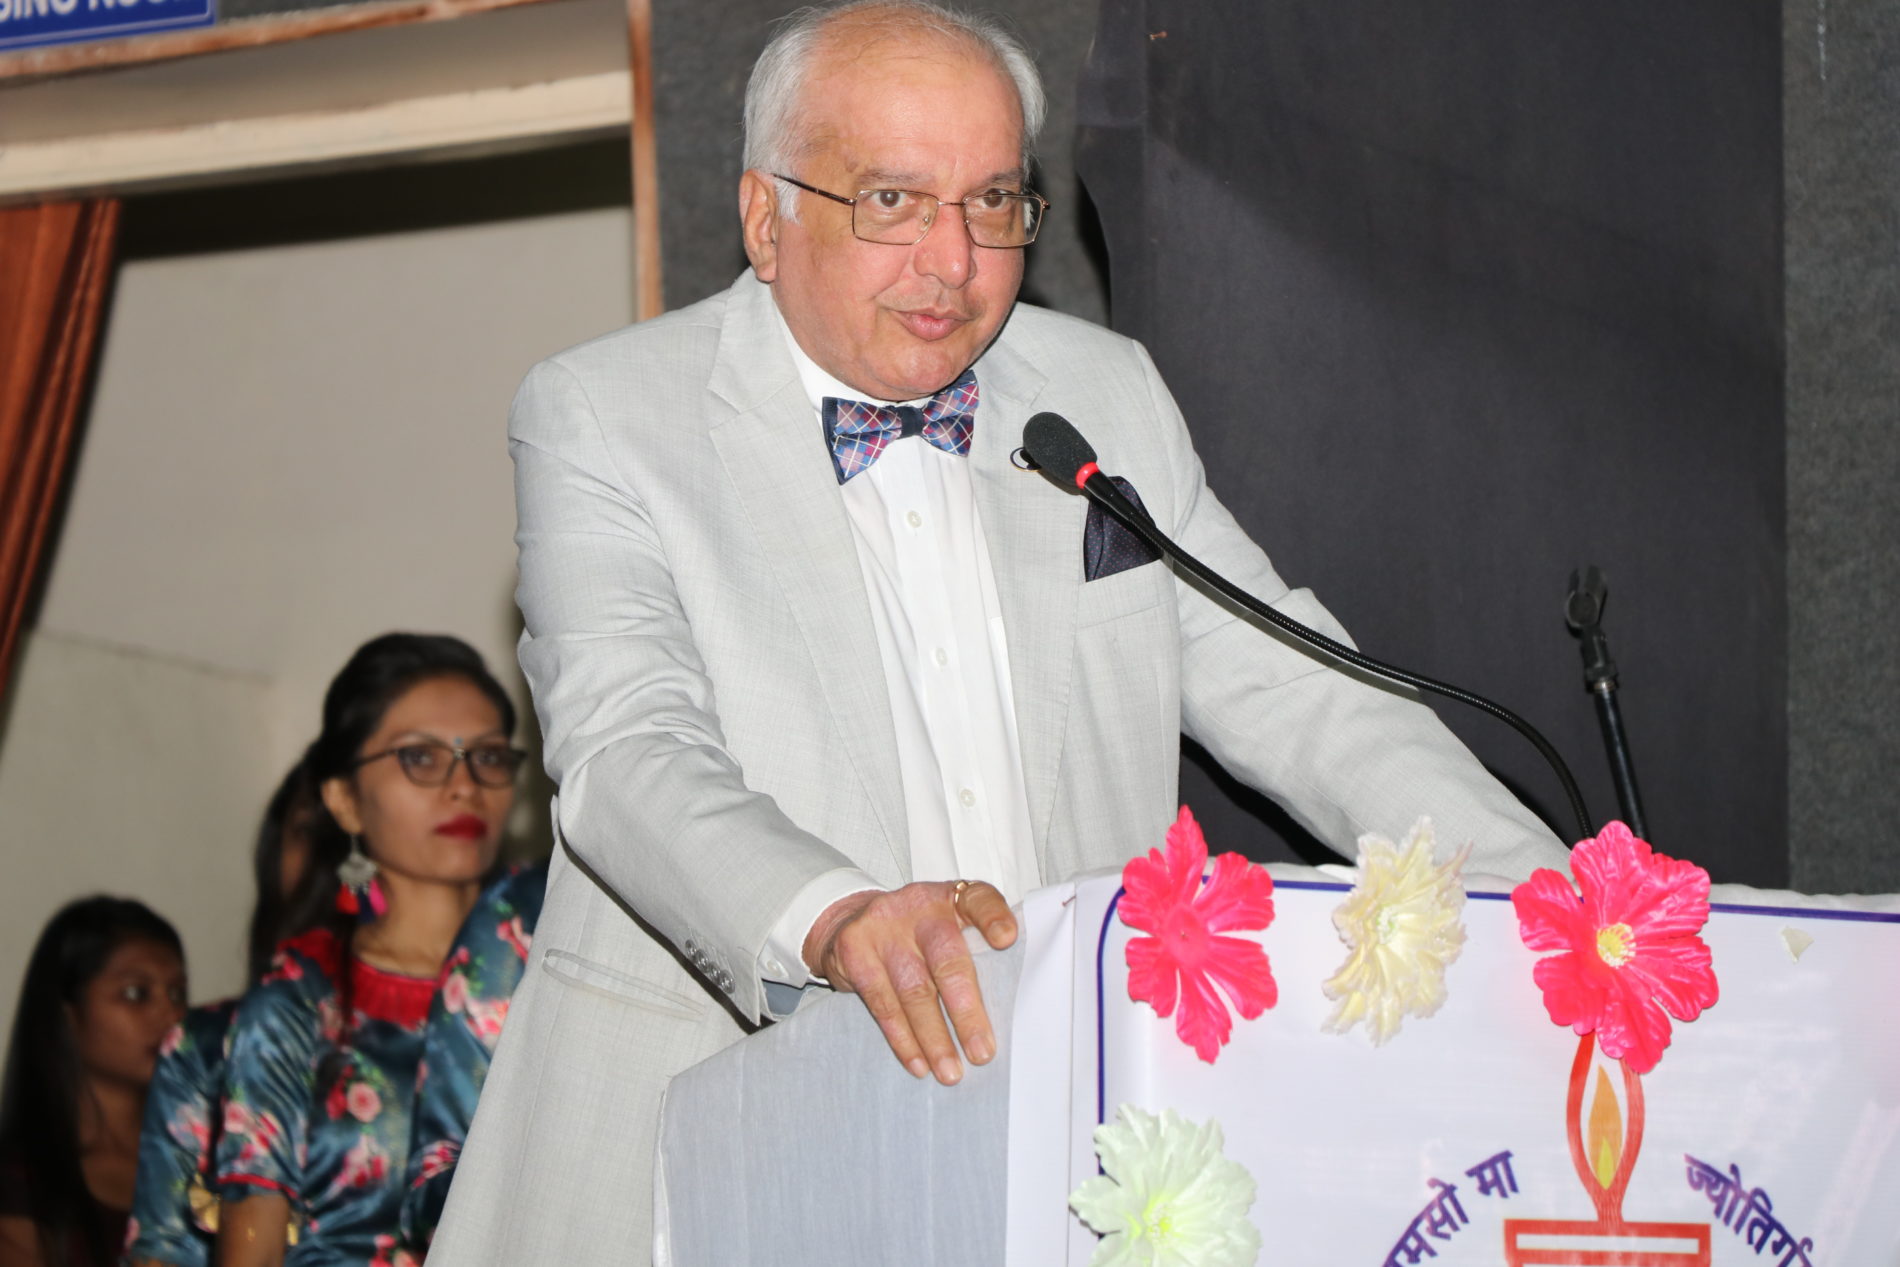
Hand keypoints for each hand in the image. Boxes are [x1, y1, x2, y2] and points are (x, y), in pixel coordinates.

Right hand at [802, 879, 1016, 1084]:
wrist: (849, 921)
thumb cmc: (916, 934)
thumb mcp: (945, 924)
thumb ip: (975, 949)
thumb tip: (1012, 1006)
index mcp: (951, 898)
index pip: (977, 899)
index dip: (993, 917)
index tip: (1007, 939)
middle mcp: (918, 907)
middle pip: (947, 960)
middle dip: (966, 1012)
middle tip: (982, 1053)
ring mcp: (883, 928)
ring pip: (914, 991)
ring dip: (935, 1039)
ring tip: (950, 1072)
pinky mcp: (854, 951)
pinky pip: (883, 1004)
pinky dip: (903, 1039)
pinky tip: (918, 1063)